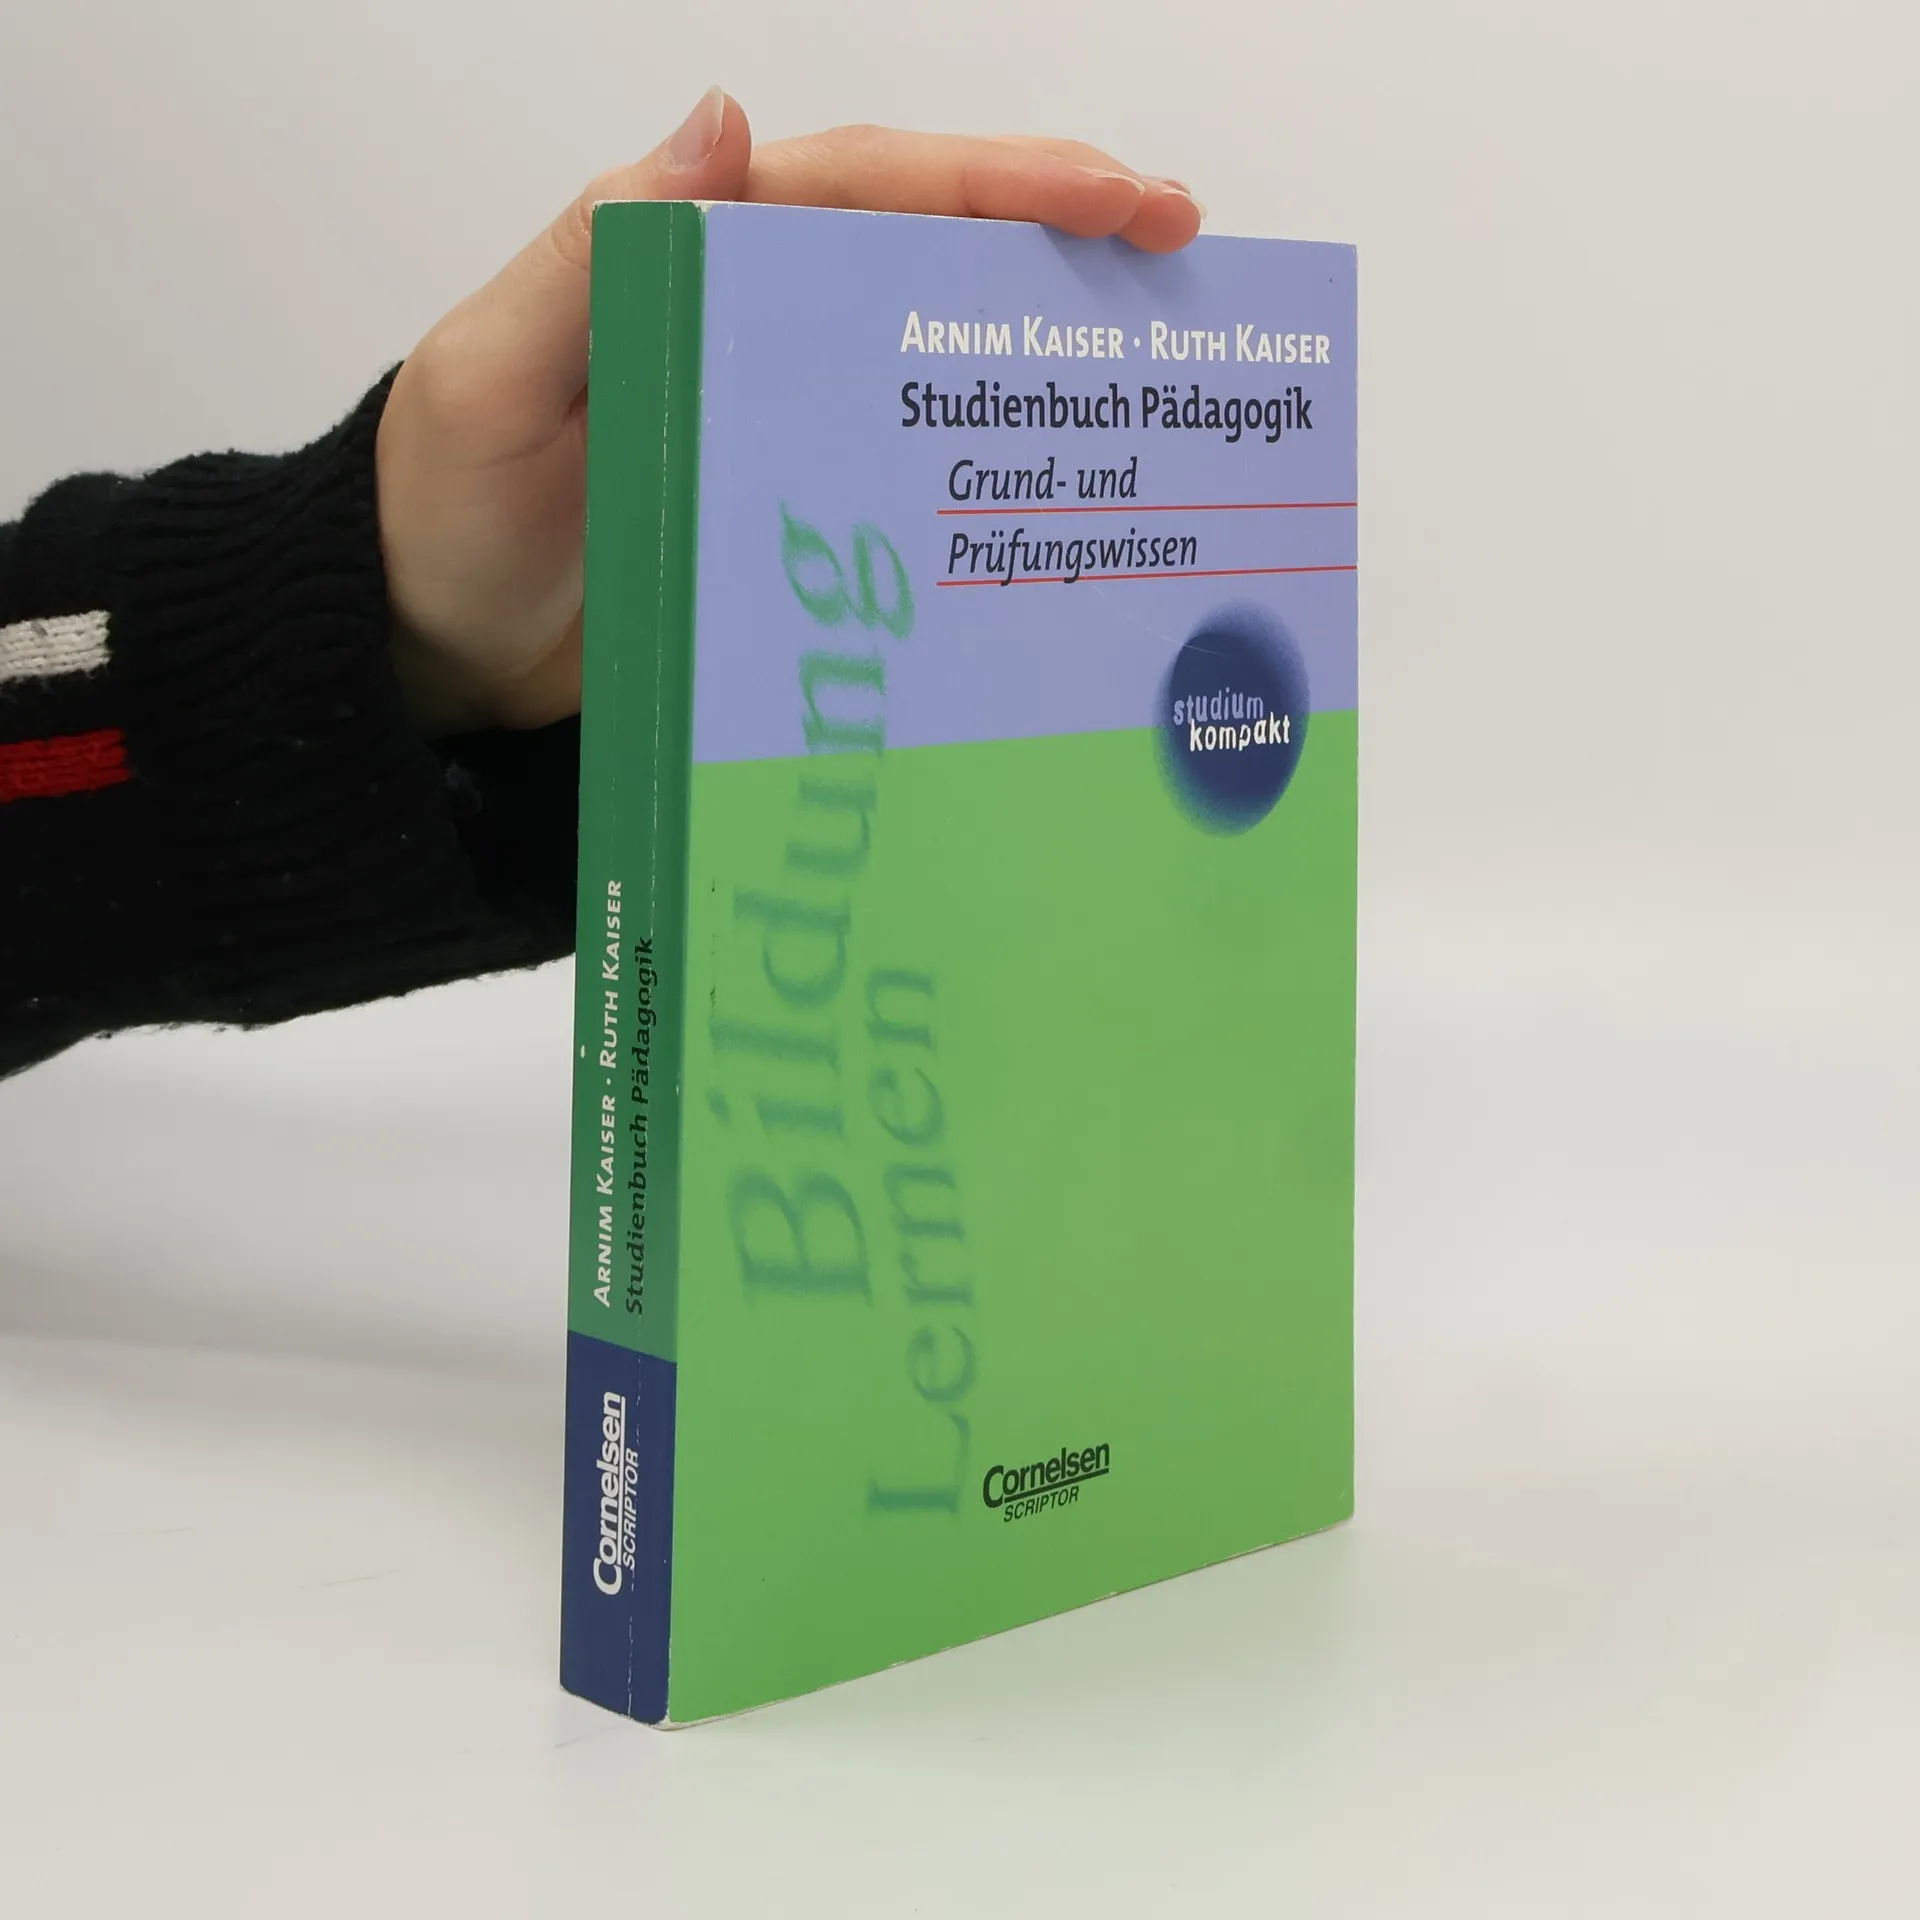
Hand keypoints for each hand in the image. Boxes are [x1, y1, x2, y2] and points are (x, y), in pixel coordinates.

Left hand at [375, 89, 1203, 732]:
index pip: (866, 188)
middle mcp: (749, 322)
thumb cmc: (443, 512)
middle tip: (1183, 254)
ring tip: (1156, 356)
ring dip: (1037, 346)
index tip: (1120, 199)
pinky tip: (1055, 491)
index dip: (998, 183)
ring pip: (927, 357)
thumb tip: (724, 121)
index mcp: (691, 258)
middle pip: (925, 256)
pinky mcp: (786, 511)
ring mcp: (775, 420)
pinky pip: (898, 469)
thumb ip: (600, 257)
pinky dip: (979, 468)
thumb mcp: (497, 378)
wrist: (424, 654)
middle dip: (1057, 242)